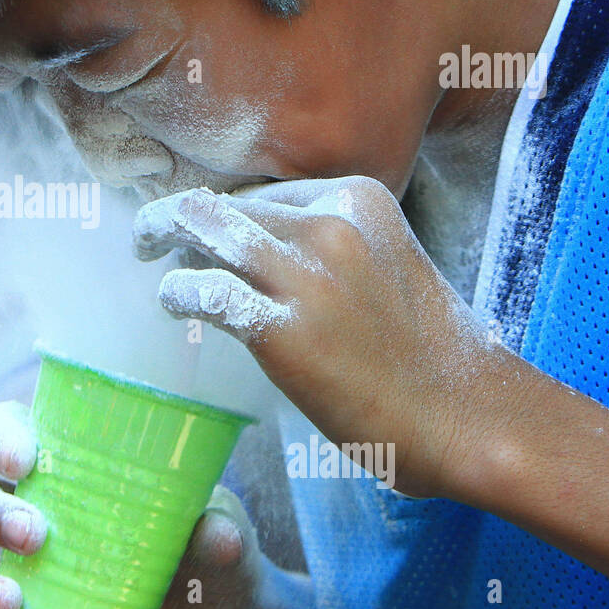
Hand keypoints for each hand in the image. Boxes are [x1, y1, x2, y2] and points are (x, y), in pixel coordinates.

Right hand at [0, 401, 293, 608]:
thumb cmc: (210, 550)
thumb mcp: (219, 532)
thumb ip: (216, 528)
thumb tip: (215, 536)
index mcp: (70, 457)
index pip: (10, 427)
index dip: (2, 436)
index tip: (26, 461)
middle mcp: (33, 499)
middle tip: (35, 534)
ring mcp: (19, 555)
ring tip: (11, 598)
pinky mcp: (19, 601)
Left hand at [134, 176, 510, 498]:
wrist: (464, 415)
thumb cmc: (427, 352)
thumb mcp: (387, 264)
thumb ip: (333, 246)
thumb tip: (264, 250)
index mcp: (358, 200)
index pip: (264, 193)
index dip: (224, 210)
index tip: (201, 227)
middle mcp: (329, 225)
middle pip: (228, 204)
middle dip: (179, 213)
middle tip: (151, 234)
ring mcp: (306, 276)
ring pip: (205, 227)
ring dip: (162, 232)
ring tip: (145, 249)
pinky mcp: (284, 329)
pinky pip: (207, 291)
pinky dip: (179, 291)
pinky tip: (174, 303)